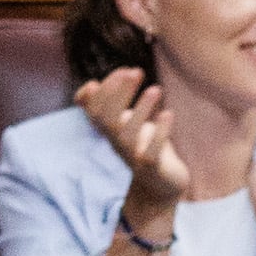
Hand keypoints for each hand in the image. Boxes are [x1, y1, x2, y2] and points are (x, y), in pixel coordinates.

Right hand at [71, 71, 190, 234]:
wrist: (161, 185)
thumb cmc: (143, 147)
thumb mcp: (124, 124)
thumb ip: (108, 105)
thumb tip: (88, 86)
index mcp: (110, 130)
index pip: (95, 108)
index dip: (107, 88)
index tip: (126, 70)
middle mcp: (117, 143)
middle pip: (108, 119)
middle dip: (119, 93)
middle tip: (135, 71)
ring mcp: (133, 157)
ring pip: (128, 135)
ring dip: (141, 109)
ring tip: (156, 89)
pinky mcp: (152, 168)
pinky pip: (151, 153)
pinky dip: (160, 133)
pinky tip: (168, 114)